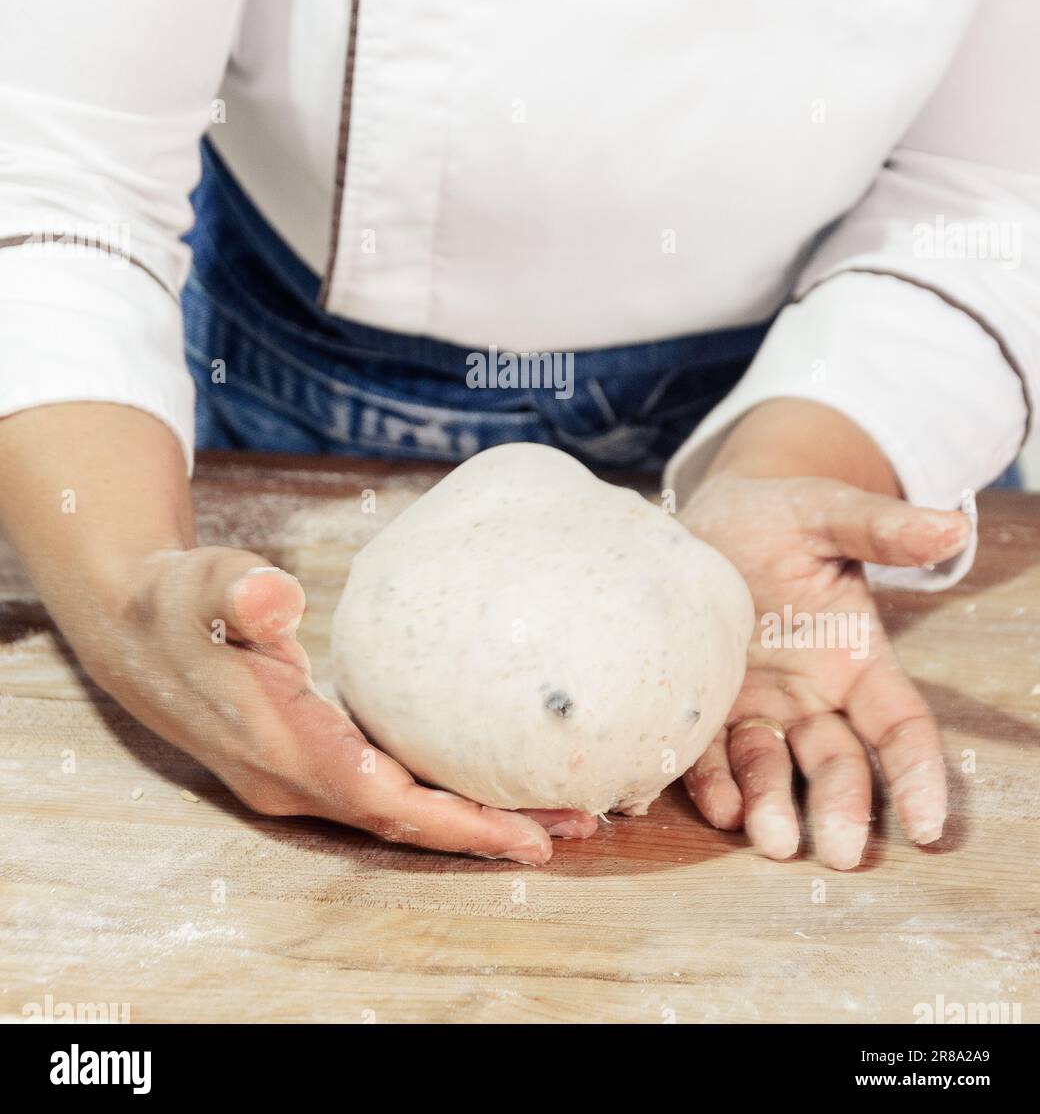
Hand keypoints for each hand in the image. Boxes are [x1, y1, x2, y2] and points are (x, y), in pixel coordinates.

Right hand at [87, 547, 596, 862]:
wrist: (132, 631)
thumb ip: (237, 592)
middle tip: (578, 825)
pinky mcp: (306, 761)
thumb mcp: (200, 584)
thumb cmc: (176, 604)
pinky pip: (385, 790)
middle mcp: (290, 778)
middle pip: (404, 822)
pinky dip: (440, 794)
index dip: (457, 821)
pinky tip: (485, 779)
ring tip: (556, 812)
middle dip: (488, 831)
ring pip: (398, 812)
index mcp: (277, 743)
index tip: (530, 832)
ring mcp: (297, 777)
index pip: (381, 799)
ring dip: (472, 818)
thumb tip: (277, 598)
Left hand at [674, 402, 971, 869]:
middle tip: (836, 851)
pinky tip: (717, 805)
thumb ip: (881, 528)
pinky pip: (707, 755)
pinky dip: (713, 784)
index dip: (916, 773)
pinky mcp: (701, 707)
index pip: (899, 726)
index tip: (926, 825)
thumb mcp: (826, 512)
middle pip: (837, 763)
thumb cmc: (775, 512)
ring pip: (773, 769)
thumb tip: (953, 525)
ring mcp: (754, 705)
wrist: (704, 512)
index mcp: (854, 657)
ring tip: (769, 838)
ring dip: (773, 806)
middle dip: (841, 807)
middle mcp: (809, 695)